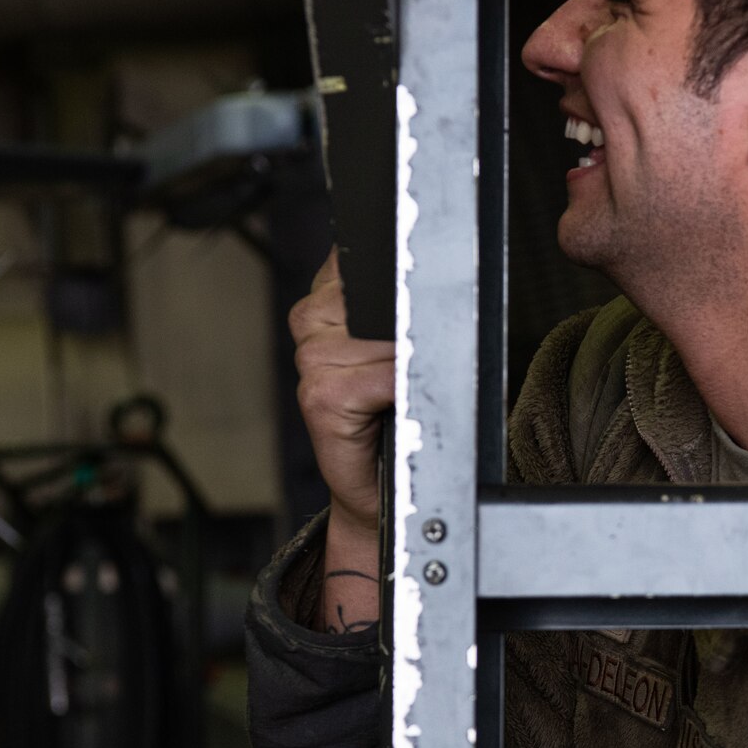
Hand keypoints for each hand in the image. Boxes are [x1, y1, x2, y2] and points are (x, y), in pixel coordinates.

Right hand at [289, 251, 392, 632]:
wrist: (379, 487)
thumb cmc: (398, 416)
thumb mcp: (405, 346)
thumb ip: (404, 303)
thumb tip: (435, 270)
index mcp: (330, 297)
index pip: (368, 260)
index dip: (402, 286)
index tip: (415, 319)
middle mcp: (313, 322)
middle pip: (381, 299)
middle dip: (409, 332)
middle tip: (408, 369)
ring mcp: (313, 359)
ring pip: (385, 338)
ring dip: (406, 365)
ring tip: (400, 390)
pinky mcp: (321, 395)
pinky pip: (383, 375)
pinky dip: (402, 390)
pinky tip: (395, 406)